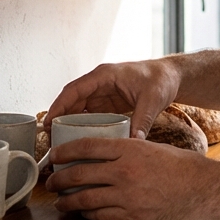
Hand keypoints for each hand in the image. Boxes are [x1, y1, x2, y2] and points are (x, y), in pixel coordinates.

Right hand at [45, 58, 180, 138]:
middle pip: (71, 100)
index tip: (48, 123)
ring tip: (59, 144)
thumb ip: (142, 120)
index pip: (74, 90)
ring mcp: (102, 93)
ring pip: (77, 108)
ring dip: (67, 123)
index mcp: (105, 75)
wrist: (172, 77)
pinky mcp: (107, 103)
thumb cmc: (161, 80)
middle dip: (58, 118)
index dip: (58, 106)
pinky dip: (80, 126)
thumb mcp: (152, 99)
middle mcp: (99, 83)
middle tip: (50, 140)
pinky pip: (88, 115)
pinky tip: (77, 141)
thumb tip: (134, 142)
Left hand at [46, 137, 219, 219]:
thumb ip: (131, 151)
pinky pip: (100, 216)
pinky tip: (82, 213)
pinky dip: (86, 215)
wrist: (205, 189)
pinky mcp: (132, 215)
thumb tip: (109, 155)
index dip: (65, 151)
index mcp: (131, 148)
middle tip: (50, 182)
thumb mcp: (155, 148)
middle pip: (79, 174)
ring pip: (84, 199)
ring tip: (59, 202)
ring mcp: (126, 196)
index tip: (54, 155)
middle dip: (59, 179)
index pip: (87, 146)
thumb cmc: (185, 166)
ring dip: (67, 201)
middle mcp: (124, 171)